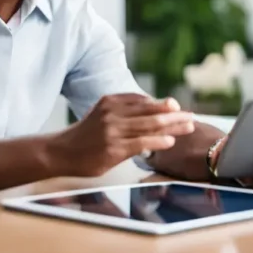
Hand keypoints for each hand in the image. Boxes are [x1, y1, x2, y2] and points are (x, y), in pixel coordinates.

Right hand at [46, 93, 194, 176]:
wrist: (60, 152)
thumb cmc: (84, 135)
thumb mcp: (101, 114)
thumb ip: (123, 111)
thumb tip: (151, 110)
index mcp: (111, 101)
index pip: (143, 100)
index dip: (163, 104)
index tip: (178, 107)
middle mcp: (113, 113)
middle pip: (151, 111)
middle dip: (175, 114)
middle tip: (192, 116)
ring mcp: (113, 131)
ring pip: (150, 126)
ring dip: (173, 126)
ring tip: (188, 127)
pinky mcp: (113, 149)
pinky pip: (141, 143)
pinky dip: (158, 141)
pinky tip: (170, 141)